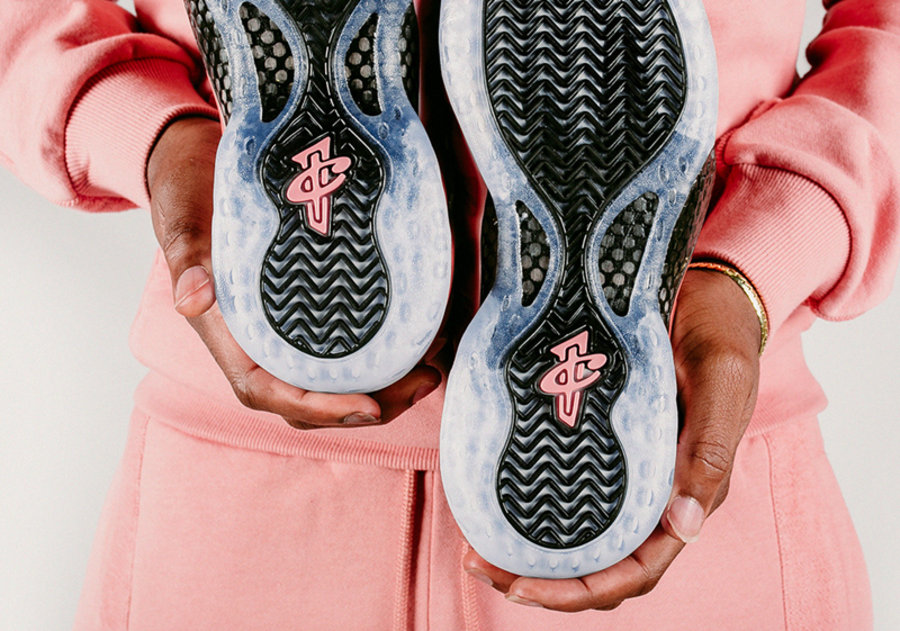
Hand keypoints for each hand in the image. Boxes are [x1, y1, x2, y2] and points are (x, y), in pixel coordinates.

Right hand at [146, 117, 439, 427]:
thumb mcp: (186, 218)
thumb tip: (193, 299)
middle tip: (425, 380)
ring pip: (332, 378)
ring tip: (431, 368)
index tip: (369, 408)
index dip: (318, 408)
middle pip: (311, 397)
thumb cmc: (188, 193)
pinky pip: (343, 344)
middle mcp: (257, 340)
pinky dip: (380, 351)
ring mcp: (283, 327)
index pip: (268, 391)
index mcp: (227, 334)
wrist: (196, 165)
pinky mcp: (307, 308)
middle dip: (369, 405)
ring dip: (383, 385)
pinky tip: (419, 338)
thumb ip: (188, 257)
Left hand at [463, 268, 761, 610]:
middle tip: (482, 565)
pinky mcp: (605, 441)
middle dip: (544, 580)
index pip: (637, 569)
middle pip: (599, 563)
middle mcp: (656, 492)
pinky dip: (535, 505)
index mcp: (690, 492)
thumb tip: (685, 526)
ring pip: (581, 533)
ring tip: (478, 546)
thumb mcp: (721, 380)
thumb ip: (708, 447)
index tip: (525, 588)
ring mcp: (629, 469)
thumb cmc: (719, 333)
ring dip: (532, 551)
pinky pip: (571, 488)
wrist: (706, 291)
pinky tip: (495, 496)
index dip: (582, 590)